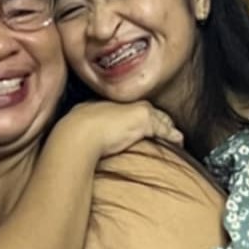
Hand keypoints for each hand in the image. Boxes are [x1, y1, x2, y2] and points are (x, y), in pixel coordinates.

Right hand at [56, 100, 183, 160]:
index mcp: (101, 105)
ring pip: (157, 117)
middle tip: (164, 129)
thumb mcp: (75, 131)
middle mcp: (119, 103)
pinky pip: (164, 128)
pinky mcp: (144, 118)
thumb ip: (83, 134)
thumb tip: (74, 145)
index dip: (134, 118)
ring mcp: (133, 109)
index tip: (138, 128)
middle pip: (144, 110)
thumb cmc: (70, 138)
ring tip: (174, 137)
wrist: (76, 136)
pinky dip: (172, 136)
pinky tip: (178, 142)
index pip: (124, 110)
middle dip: (155, 119)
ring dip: (166, 127)